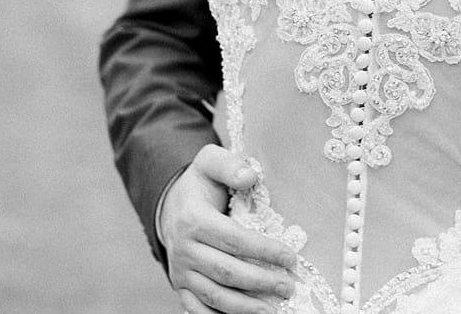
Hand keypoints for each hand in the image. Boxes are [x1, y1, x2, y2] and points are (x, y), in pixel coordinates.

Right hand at [161, 145, 296, 313]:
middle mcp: (184, 248)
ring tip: (272, 310)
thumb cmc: (200, 184)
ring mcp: (180, 270)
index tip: (290, 257)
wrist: (170, 204)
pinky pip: (196, 308)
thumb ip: (229, 165)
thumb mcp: (210, 161)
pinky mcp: (180, 285)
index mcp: (194, 219)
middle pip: (227, 272)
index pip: (235, 240)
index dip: (265, 251)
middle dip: (261, 282)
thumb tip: (250, 177)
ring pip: (214, 295)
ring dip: (245, 307)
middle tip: (289, 286)